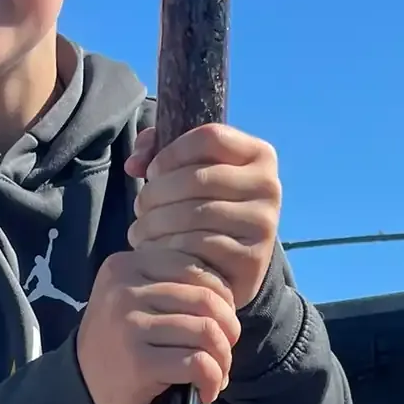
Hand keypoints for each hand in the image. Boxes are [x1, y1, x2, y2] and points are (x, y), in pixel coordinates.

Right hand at [75, 244, 240, 403]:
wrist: (83, 391)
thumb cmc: (120, 343)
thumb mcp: (134, 299)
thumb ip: (170, 282)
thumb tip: (230, 290)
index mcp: (125, 265)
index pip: (194, 267)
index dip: (222, 296)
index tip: (220, 322)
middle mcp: (123, 290)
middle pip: (206, 299)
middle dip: (228, 329)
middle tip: (225, 351)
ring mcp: (129, 326)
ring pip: (206, 331)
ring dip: (223, 358)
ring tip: (218, 372)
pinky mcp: (138, 363)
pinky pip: (198, 364)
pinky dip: (213, 380)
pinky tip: (207, 390)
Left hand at [124, 123, 281, 310]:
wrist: (230, 265)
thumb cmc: (206, 208)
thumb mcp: (191, 172)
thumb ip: (158, 152)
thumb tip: (134, 164)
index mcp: (259, 155)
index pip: (209, 137)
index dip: (171, 153)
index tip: (153, 172)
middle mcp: (268, 186)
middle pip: (196, 178)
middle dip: (155, 193)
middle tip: (140, 207)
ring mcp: (262, 224)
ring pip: (193, 214)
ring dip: (153, 223)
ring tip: (140, 230)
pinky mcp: (250, 259)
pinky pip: (196, 246)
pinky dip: (166, 248)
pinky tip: (155, 251)